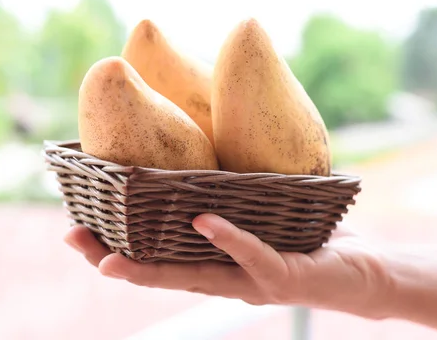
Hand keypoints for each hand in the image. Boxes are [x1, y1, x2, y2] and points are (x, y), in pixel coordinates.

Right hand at [64, 214, 391, 318]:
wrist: (363, 275)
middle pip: (159, 273)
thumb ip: (229, 200)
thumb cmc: (307, 241)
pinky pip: (252, 256)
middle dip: (112, 259)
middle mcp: (224, 279)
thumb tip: (200, 155)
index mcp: (214, 263)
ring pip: (192, 276)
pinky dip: (226, 237)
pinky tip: (201, 220)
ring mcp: (251, 282)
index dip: (114, 245)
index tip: (76, 222)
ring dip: (149, 266)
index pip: (155, 257)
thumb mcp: (260, 217)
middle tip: (73, 238)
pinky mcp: (283, 278)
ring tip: (110, 254)